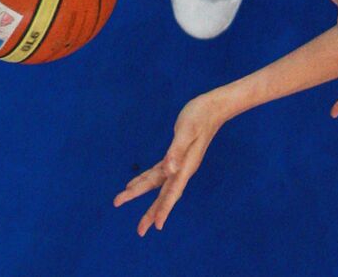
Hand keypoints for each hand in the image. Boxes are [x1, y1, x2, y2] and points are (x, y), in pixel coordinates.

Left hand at [113, 93, 227, 235]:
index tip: (157, 226)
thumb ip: (176, 151)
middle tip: (140, 231)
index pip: (173, 191)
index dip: (164, 209)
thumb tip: (170, 170)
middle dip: (151, 212)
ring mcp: (179, 163)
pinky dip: (145, 179)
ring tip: (123, 201)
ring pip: (158, 184)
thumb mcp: (187, 130)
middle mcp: (183, 168)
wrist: (214, 107)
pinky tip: (134, 183)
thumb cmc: (201, 115)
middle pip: (164, 194)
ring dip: (140, 192)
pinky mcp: (175, 155)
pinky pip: (157, 172)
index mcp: (186, 165)